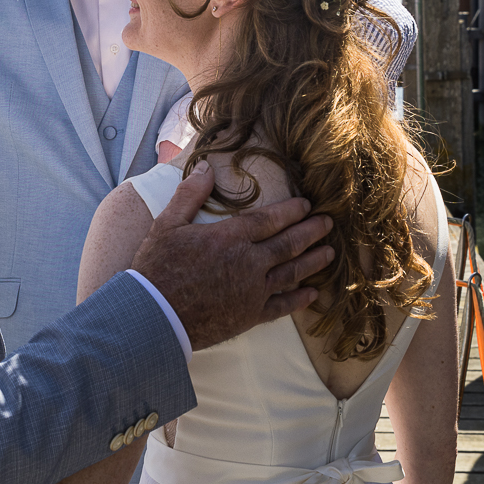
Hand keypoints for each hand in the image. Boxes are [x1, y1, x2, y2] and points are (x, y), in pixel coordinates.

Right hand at [131, 162, 334, 349]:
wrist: (154, 315)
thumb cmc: (157, 268)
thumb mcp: (167, 224)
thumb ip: (190, 195)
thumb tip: (205, 168)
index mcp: (230, 237)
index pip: (270, 219)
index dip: (291, 211)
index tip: (307, 206)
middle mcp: (249, 262)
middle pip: (289, 243)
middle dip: (311, 231)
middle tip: (328, 224)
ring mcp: (253, 291)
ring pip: (292, 273)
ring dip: (313, 261)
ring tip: (329, 253)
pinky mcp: (250, 315)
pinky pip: (282, 306)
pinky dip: (299, 300)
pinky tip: (312, 294)